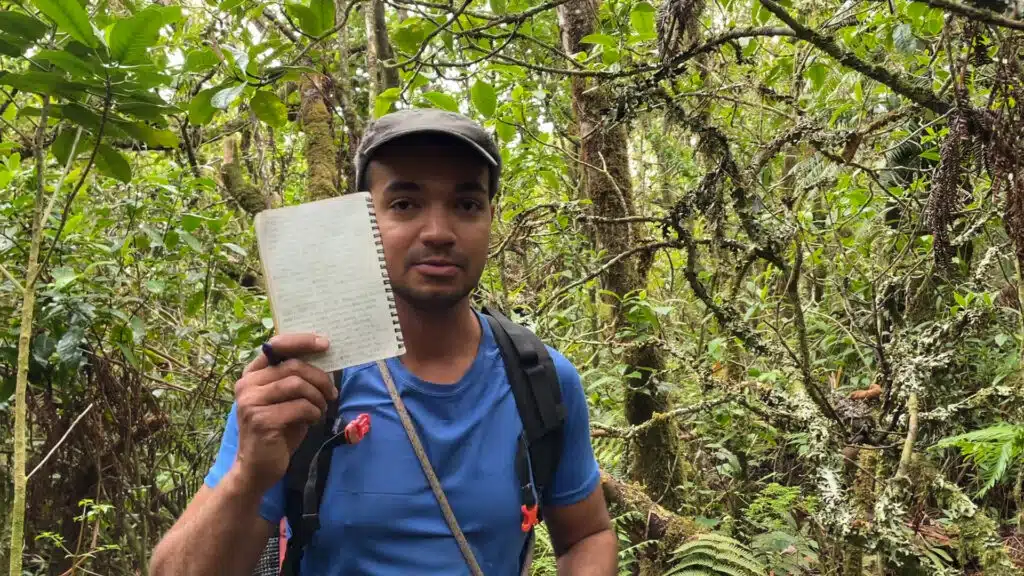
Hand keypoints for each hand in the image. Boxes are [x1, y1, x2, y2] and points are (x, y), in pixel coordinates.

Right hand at [231, 333, 335, 494]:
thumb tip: (324, 359)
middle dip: (320, 379)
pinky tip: (312, 421)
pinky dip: (313, 412)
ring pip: (298, 385)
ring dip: (318, 397)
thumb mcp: (286, 400)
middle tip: (332, 393)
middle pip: (294, 367)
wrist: (257, 468)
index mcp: (252, 374)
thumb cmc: (277, 431)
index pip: (277, 346)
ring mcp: (250, 402)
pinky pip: (300, 407)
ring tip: (321, 409)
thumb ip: (296, 380)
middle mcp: (246, 384)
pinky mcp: (261, 420)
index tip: (326, 344)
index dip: (303, 342)